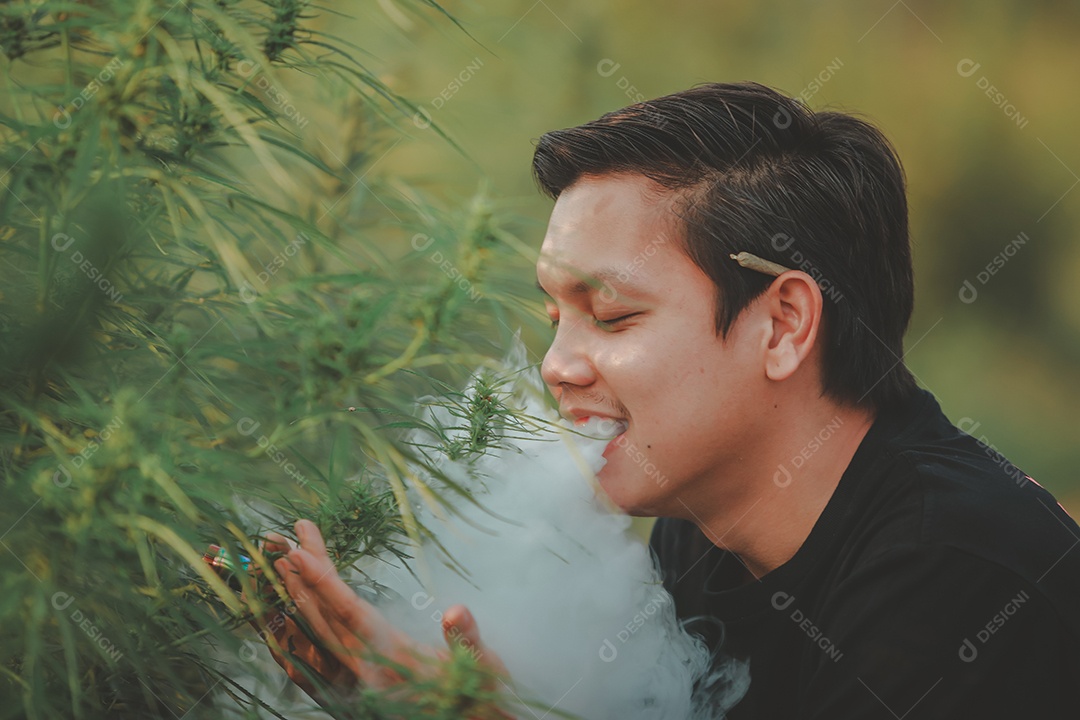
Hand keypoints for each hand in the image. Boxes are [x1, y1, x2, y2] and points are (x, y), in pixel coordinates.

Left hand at [251, 519, 511, 715]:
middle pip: (325, 618)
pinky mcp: (354, 688)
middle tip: (285, 544)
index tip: (300, 553)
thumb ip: (466, 639)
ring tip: (282, 567)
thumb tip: (455, 613)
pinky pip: (315, 660)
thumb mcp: (482, 664)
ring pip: (317, 635)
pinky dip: (296, 637)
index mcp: (393, 658)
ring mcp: (357, 681)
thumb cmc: (478, 692)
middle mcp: (366, 671)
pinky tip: (284, 619)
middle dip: (304, 579)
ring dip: (299, 600)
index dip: (323, 581)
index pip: (349, 613)